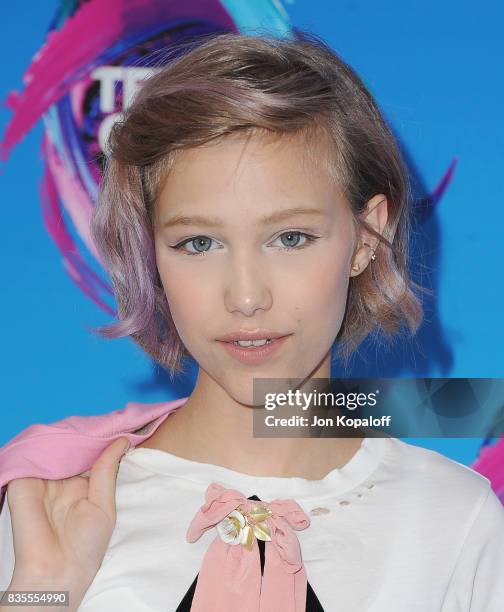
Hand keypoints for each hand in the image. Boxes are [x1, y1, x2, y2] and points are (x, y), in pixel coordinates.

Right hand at [3, 437, 129, 606]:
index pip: (90, 453)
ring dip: (68, 435)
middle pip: (73, 447)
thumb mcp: (104, 504)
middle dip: (86, 433)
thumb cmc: (85, 546)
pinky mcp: (23, 481)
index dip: (100, 439)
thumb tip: (121, 440)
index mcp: (82, 484)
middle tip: (103, 418)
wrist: (58, 571)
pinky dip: (48, 443)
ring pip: (55, 447)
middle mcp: (62, 479)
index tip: (117, 422)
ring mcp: (43, 479)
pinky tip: (65, 433)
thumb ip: (107, 470)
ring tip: (87, 422)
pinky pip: (34, 455)